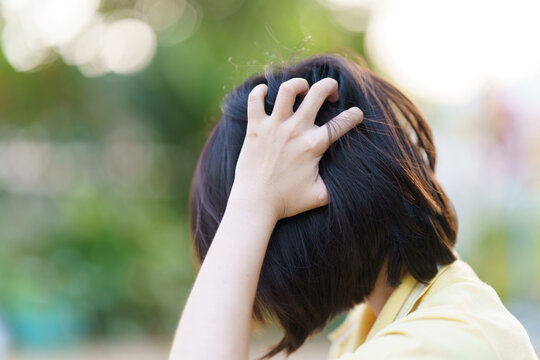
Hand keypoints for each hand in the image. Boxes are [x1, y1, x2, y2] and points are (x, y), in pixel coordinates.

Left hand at [229, 77, 363, 220]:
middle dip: (329, 86)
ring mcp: (273, 127)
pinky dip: (260, 91)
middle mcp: (295, 131)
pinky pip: (255, 99)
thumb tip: (350, 184)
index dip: (354, 115)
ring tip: (301, 90)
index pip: (342, 122)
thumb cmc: (287, 202)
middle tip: (330, 93)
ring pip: (288, 89)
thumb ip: (336, 186)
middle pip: (318, 93)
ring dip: (298, 84)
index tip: (356, 114)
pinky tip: (266, 93)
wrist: (255, 204)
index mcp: (313, 145)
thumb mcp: (320, 196)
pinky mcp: (255, 128)